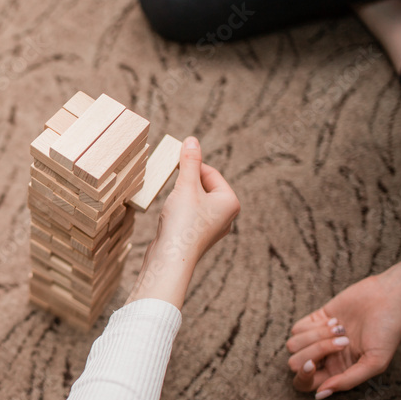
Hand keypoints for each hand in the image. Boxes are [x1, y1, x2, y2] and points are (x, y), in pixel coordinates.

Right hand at [128, 136, 240, 308]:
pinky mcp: (197, 237)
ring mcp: (212, 228)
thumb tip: (192, 140)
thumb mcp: (186, 186)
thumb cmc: (183, 224)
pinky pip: (190, 216)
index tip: (175, 161)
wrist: (172, 259)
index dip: (192, 165)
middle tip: (172, 181)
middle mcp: (226, 216)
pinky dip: (179, 211)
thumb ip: (189, 162)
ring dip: (181, 197)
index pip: (211, 173)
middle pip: (204, 187)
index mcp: (230, 202)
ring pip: (196, 202)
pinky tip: (170, 216)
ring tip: (171, 202)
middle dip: (187, 182)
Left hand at [287, 261, 400, 397]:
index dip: (303, 377)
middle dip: (314, 352)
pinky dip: (314, 325)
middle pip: (295, 364)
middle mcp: (324, 358)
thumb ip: (348, 380)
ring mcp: (316, 339)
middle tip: (342, 342)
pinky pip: (296, 329)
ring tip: (341, 329)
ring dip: (317, 337)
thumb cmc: (386, 332)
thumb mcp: (375, 362)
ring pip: (293, 345)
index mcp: (336, 372)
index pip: (305, 384)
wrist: (387, 299)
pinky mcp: (313, 321)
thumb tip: (320, 394)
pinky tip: (335, 321)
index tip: (312, 364)